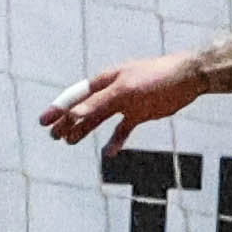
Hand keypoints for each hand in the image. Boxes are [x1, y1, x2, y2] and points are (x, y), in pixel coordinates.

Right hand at [39, 49, 206, 146]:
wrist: (187, 78)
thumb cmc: (156, 78)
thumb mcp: (126, 91)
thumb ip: (100, 102)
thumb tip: (75, 114)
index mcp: (105, 81)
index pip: (76, 96)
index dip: (59, 108)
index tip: (43, 121)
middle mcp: (112, 92)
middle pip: (84, 109)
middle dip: (67, 122)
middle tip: (53, 136)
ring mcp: (125, 103)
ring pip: (99, 120)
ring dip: (84, 130)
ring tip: (69, 143)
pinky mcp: (139, 113)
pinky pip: (122, 130)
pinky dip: (115, 141)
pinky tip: (109, 153)